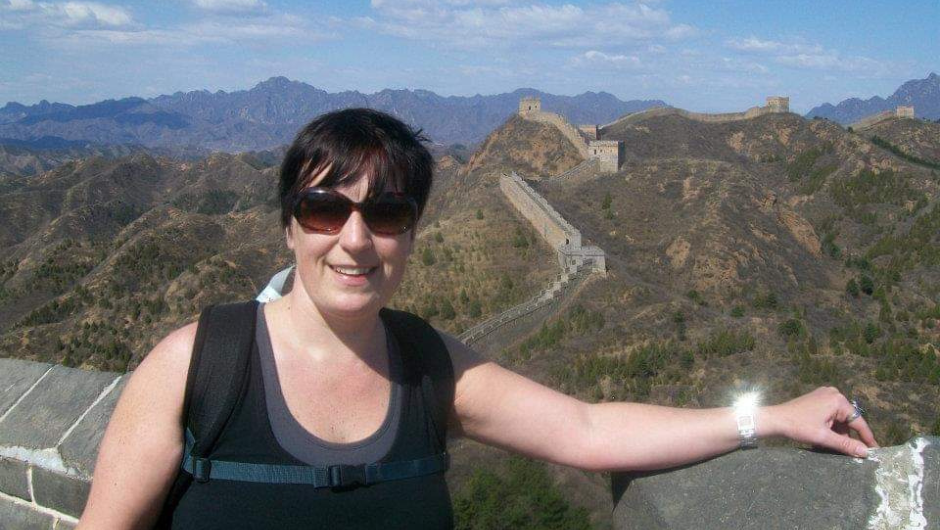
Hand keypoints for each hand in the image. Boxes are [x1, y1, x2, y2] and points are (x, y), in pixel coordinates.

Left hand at [764, 386, 878, 457]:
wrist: (775, 419)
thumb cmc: (799, 427)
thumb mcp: (824, 437)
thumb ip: (846, 445)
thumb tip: (866, 452)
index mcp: (838, 400)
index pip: (858, 422)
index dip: (867, 437)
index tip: (876, 449)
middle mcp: (834, 394)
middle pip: (847, 420)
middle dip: (847, 436)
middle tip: (849, 452)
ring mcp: (824, 395)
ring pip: (838, 419)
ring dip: (837, 433)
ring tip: (830, 445)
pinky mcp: (817, 399)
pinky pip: (830, 415)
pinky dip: (829, 427)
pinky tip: (824, 437)